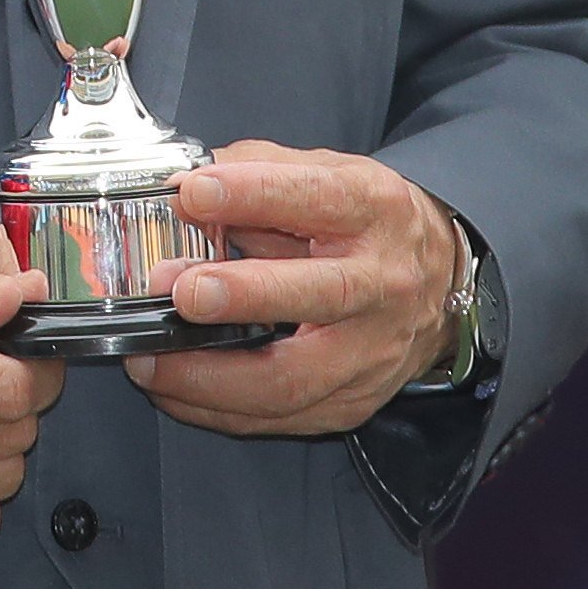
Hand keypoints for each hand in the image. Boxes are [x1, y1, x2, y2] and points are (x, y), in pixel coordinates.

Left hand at [129, 144, 462, 438]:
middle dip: (244, 297)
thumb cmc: (363, 222)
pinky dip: (219, 410)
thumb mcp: (323, 172)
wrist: (437, 279)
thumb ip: (252, 171)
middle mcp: (381, 283)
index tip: (193, 193)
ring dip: (212, 376)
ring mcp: (373, 349)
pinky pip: (283, 417)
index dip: (253, 193)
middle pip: (321, 295)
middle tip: (182, 292)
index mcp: (372, 210)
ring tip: (150, 360)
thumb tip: (177, 187)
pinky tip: (173, 391)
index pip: (315, 197)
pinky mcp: (356, 399)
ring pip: (296, 377)